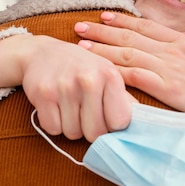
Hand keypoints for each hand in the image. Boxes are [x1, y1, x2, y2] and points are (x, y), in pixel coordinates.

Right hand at [0, 34, 135, 141]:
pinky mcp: (42, 94)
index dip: (112, 124)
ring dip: (71, 126)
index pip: (120, 122)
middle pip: (96, 132)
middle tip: (85, 114)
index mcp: (109, 75)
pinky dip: (53, 123)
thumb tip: (142, 124)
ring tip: (69, 107)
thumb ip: (123, 98)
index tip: (106, 116)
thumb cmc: (81, 67)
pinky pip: (53, 128)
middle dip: (91, 130)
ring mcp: (64, 87)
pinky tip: (55, 107)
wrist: (42, 53)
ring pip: (73, 133)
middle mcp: (88, 80)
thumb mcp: (106, 74)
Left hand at [75, 12, 184, 138]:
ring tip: (81, 47)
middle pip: (130, 38)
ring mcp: (169, 70)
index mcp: (184, 41)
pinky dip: (116, 74)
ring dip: (102, 51)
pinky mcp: (169, 90)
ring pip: (128, 56)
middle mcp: (172, 52)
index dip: (123, 21)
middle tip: (79, 27)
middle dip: (102, 32)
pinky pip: (136, 79)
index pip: (146, 27)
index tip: (104, 17)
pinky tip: (100, 72)